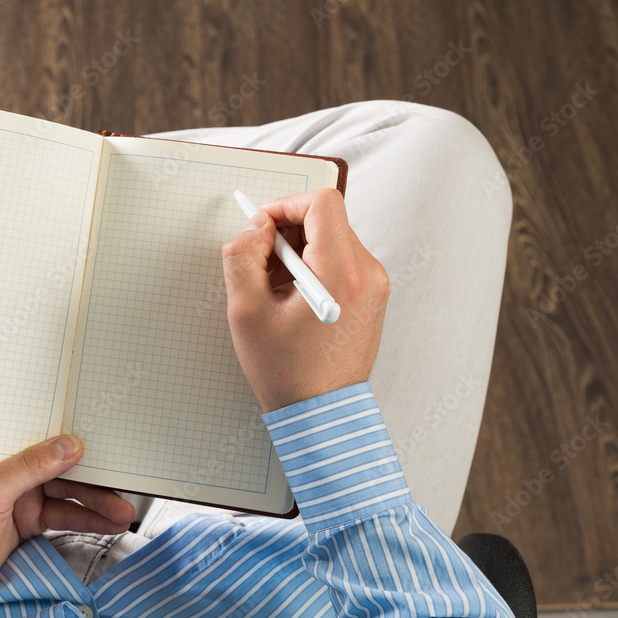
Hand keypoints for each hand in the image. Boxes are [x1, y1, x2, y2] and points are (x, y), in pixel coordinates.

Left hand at [0, 435, 135, 601]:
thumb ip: (29, 467)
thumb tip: (66, 445)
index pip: (41, 436)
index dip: (72, 437)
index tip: (103, 442)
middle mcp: (10, 468)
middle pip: (61, 467)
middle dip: (93, 477)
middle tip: (122, 485)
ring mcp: (19, 495)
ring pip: (67, 493)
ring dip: (95, 503)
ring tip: (121, 512)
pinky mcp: (25, 520)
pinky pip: (62, 515)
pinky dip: (84, 520)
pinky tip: (105, 523)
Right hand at [221, 188, 388, 412]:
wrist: (319, 414)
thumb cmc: (286, 371)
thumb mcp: (246, 311)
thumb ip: (243, 257)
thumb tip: (256, 228)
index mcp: (341, 273)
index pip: (322, 203)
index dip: (285, 205)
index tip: (262, 226)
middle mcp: (368, 274)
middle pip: (327, 219)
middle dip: (288, 231)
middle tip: (261, 262)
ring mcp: (375, 286)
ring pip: (333, 238)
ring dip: (299, 250)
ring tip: (275, 288)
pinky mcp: (373, 296)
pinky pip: (341, 260)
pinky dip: (314, 265)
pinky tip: (292, 297)